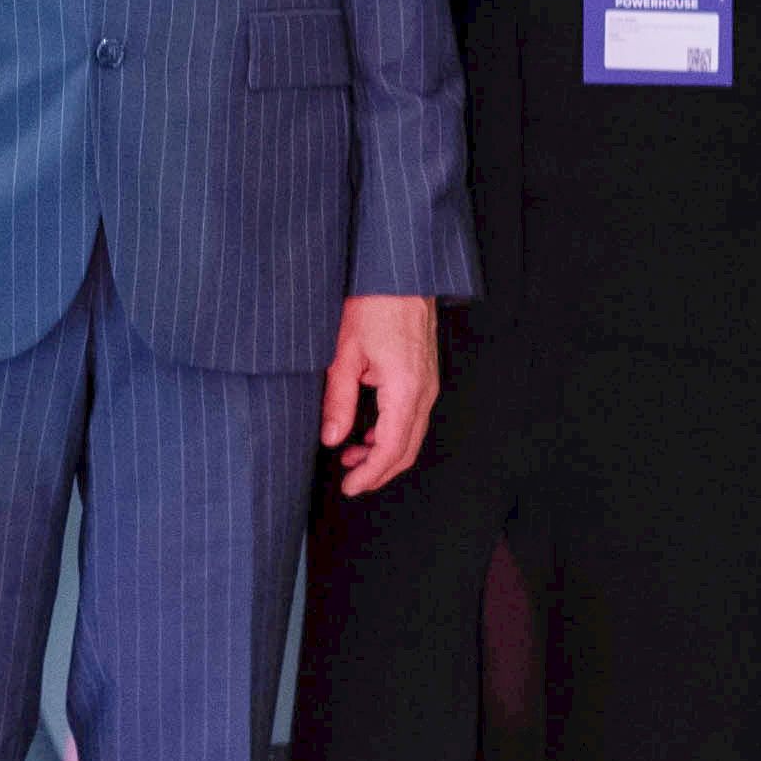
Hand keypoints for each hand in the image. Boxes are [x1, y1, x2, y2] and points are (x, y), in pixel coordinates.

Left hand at [322, 294, 438, 498]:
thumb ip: (338, 401)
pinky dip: (392, 432)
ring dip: (384, 452)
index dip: (370, 474)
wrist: (397, 272)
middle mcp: (424, 390)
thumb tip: (332, 438)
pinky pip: (413, 415)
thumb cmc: (371, 303)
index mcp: (406, 389)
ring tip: (351, 457)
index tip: (349, 487)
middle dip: (379, 471)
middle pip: (407, 449)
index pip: (391, 449)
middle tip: (350, 481)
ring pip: (411, 434)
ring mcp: (428, 382)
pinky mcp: (424, 374)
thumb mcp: (343, 354)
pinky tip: (367, 432)